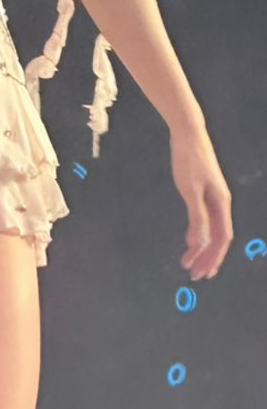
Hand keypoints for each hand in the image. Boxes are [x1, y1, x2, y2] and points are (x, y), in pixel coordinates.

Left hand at [170, 125, 232, 280]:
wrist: (187, 132)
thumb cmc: (188, 159)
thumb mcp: (190, 189)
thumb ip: (197, 217)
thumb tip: (200, 243)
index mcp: (221, 203)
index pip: (221, 239)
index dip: (213, 257)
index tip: (202, 273)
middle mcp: (220, 203)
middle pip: (217, 238)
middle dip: (207, 258)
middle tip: (194, 275)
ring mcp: (213, 197)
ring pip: (210, 230)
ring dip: (200, 247)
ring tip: (188, 262)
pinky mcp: (204, 192)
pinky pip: (204, 219)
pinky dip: (197, 232)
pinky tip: (189, 240)